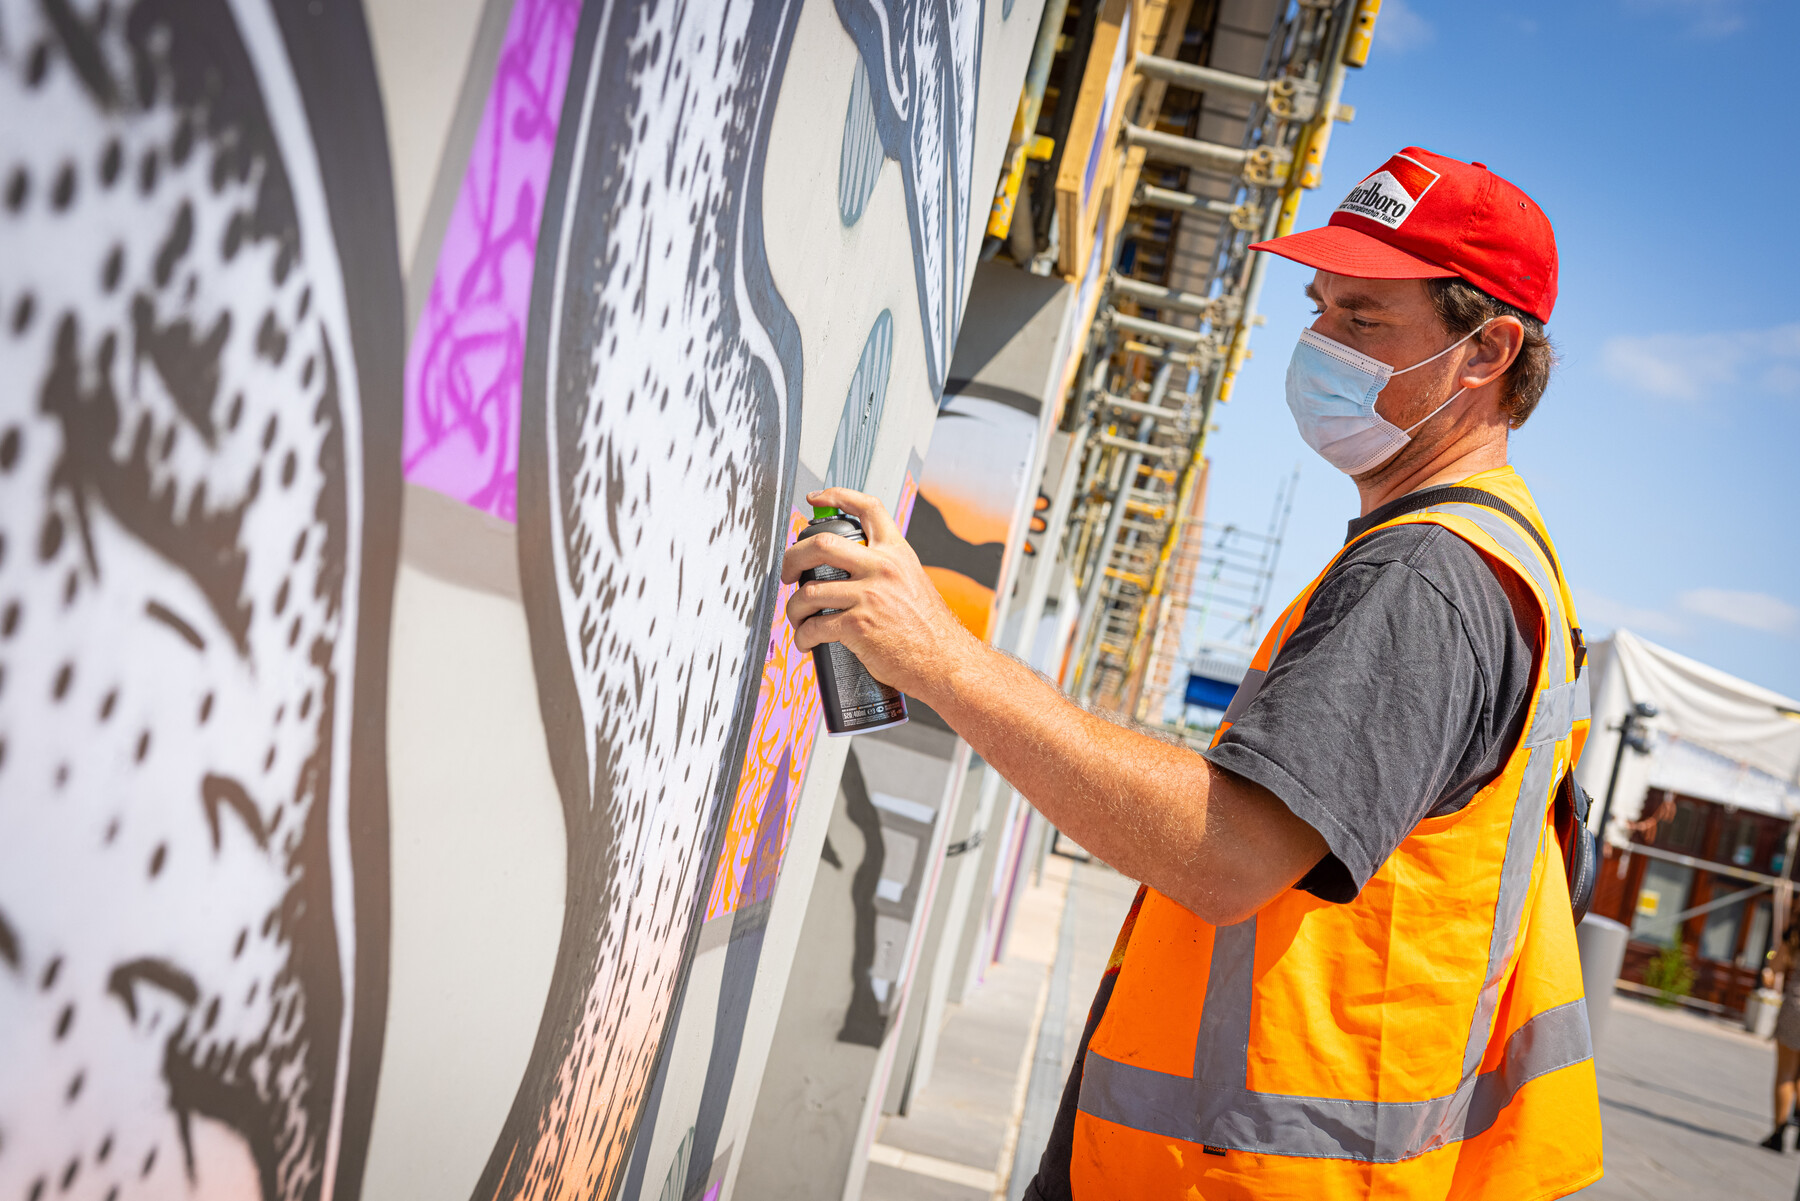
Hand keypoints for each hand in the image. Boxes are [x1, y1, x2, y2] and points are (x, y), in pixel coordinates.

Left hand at [781, 487, 974, 699]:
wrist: (945, 660)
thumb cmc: (930, 628)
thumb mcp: (912, 581)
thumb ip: (885, 568)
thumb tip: (851, 566)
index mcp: (896, 553)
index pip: (867, 508)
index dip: (837, 496)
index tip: (817, 498)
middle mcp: (882, 568)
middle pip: (820, 544)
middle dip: (792, 557)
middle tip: (787, 572)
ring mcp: (869, 596)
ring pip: (809, 591)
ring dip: (794, 608)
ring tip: (798, 618)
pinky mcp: (859, 626)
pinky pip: (815, 627)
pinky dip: (803, 636)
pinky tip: (806, 641)